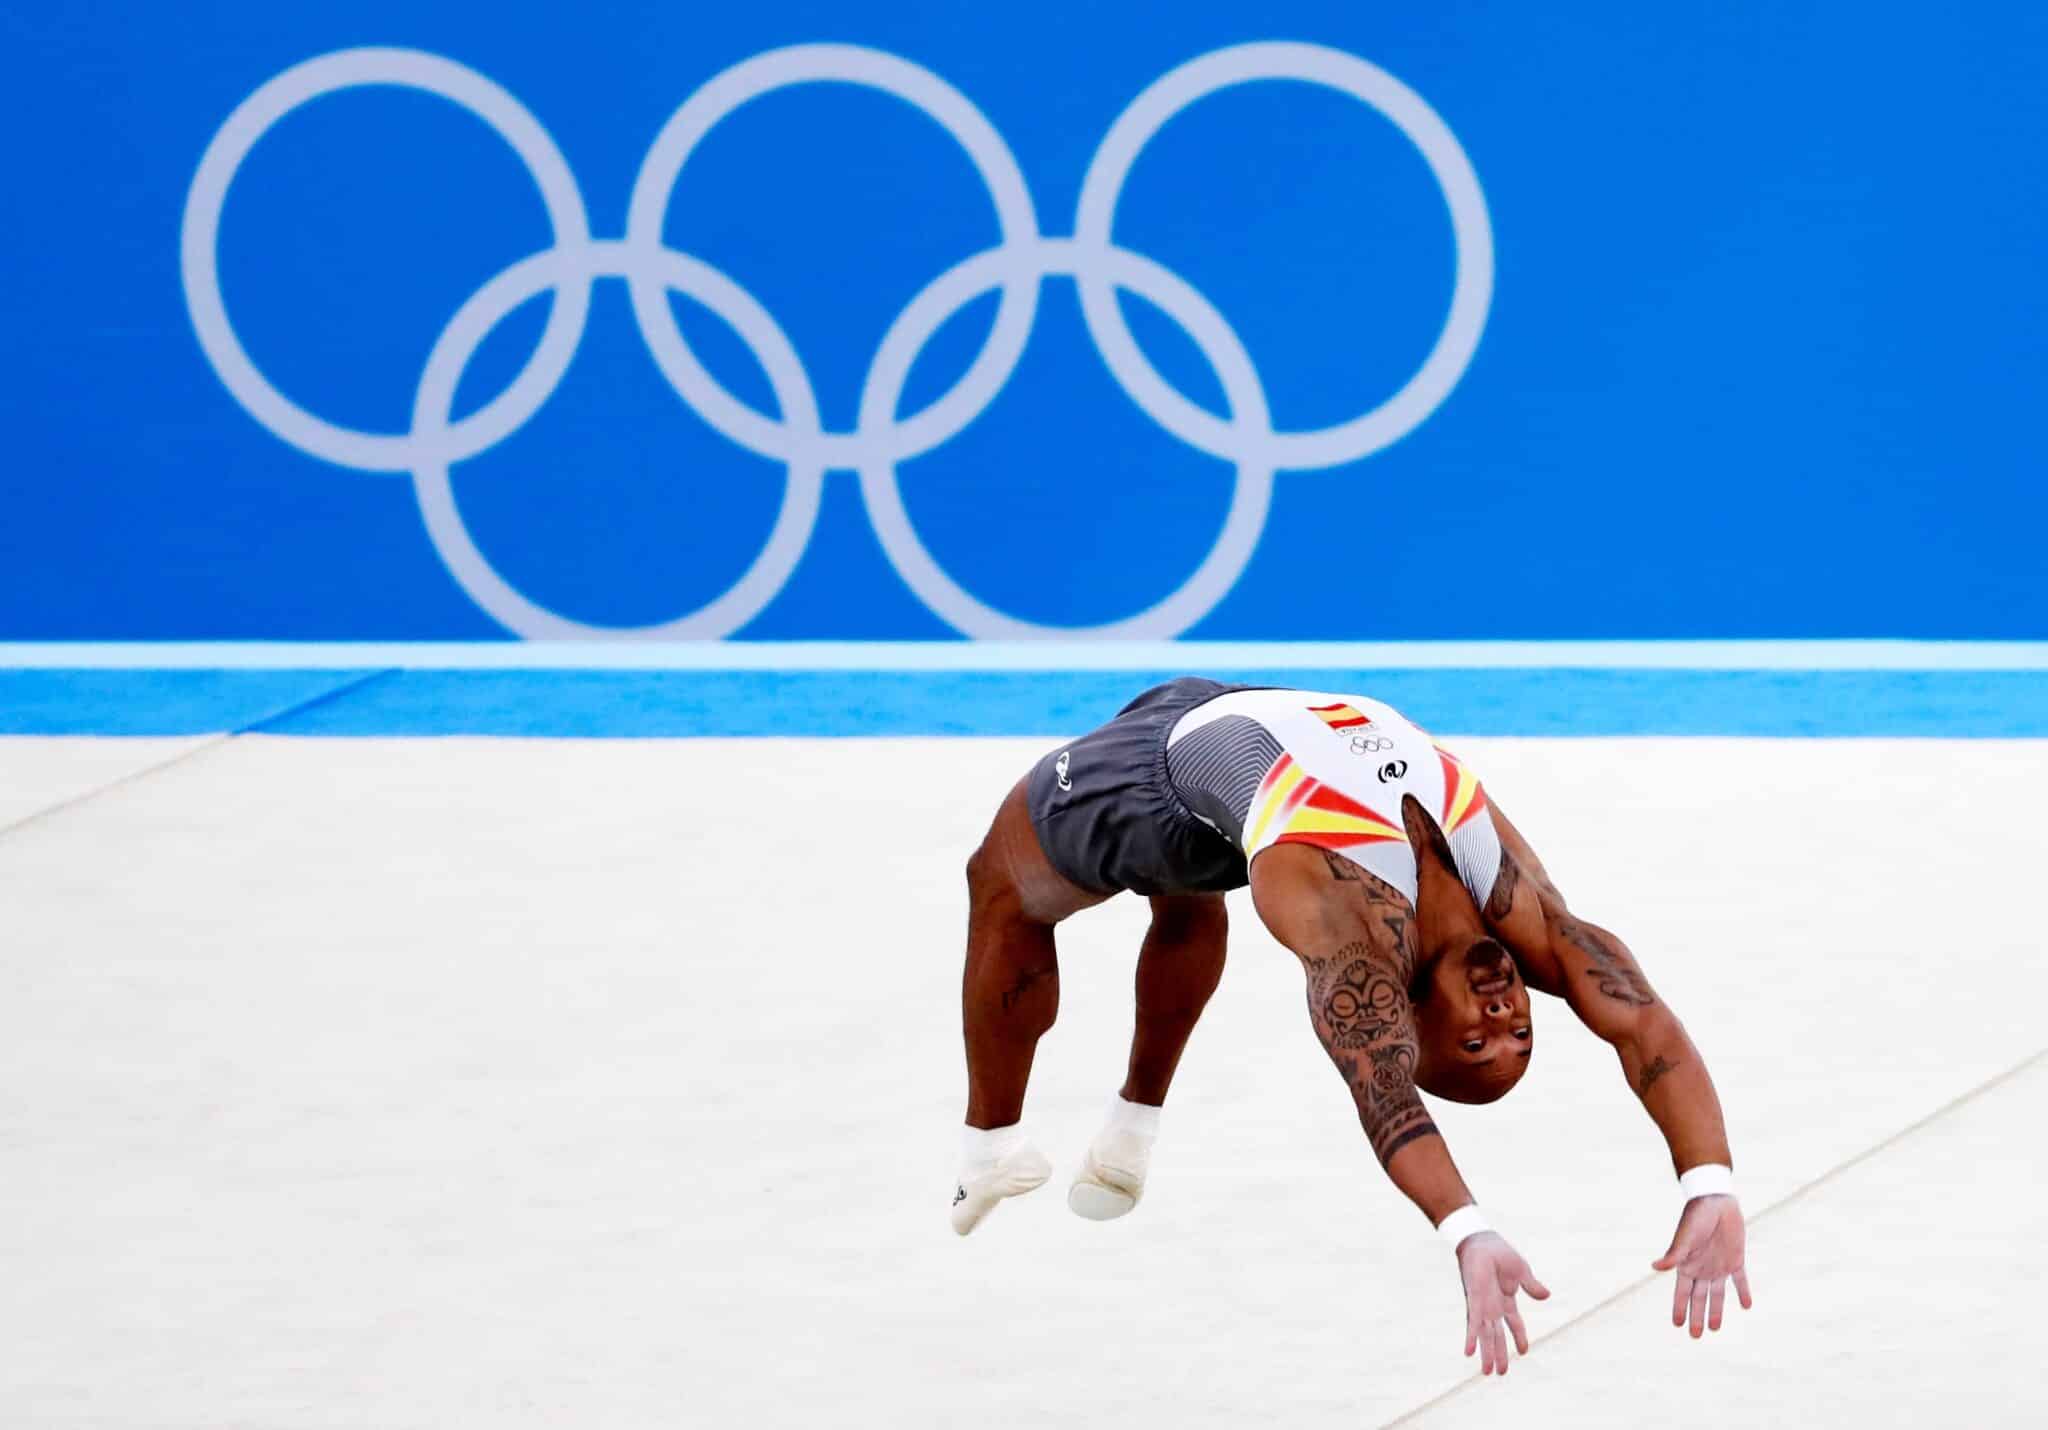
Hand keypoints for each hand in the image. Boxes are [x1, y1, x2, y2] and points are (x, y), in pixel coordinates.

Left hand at [1455, 1231, 1549, 1374]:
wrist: (1482, 1241)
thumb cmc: (1499, 1253)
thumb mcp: (1521, 1271)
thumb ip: (1532, 1286)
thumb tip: (1547, 1296)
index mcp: (1506, 1300)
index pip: (1515, 1323)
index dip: (1520, 1337)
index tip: (1524, 1352)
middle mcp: (1493, 1306)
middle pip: (1498, 1336)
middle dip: (1499, 1354)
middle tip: (1500, 1373)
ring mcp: (1483, 1305)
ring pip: (1487, 1335)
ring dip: (1487, 1353)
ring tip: (1488, 1372)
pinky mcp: (1474, 1300)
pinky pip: (1474, 1323)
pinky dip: (1472, 1338)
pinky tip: (1470, 1353)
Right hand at [1652, 1193, 1753, 1336]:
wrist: (1716, 1200)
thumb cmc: (1696, 1217)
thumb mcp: (1684, 1237)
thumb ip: (1673, 1255)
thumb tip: (1655, 1267)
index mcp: (1687, 1266)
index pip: (1682, 1293)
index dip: (1680, 1309)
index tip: (1677, 1326)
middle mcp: (1702, 1269)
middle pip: (1698, 1299)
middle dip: (1697, 1317)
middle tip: (1695, 1336)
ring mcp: (1719, 1265)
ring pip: (1717, 1294)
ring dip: (1717, 1310)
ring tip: (1716, 1328)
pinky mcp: (1736, 1259)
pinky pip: (1740, 1280)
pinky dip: (1743, 1292)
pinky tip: (1747, 1305)